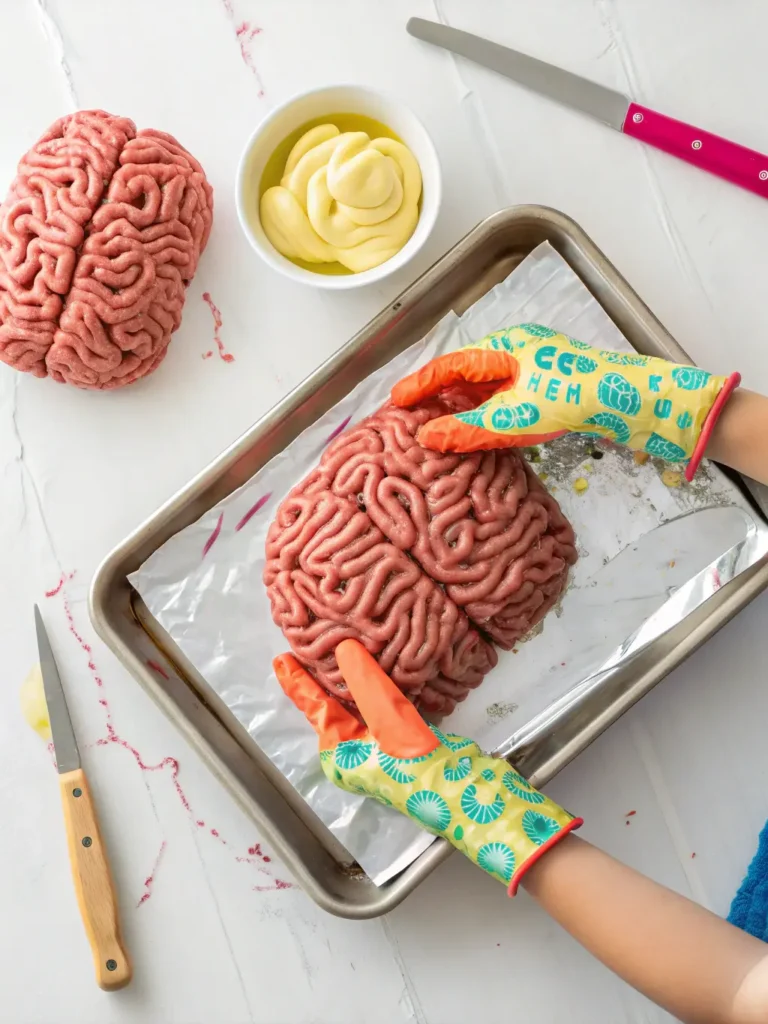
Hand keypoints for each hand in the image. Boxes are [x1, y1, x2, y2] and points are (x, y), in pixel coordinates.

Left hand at [274, 639, 580, 892]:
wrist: (476, 800)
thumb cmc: (425, 771)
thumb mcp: (391, 722)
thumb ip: (365, 683)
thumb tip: (342, 649)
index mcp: (341, 757)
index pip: (315, 710)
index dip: (298, 682)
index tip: (281, 659)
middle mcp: (355, 755)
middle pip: (334, 708)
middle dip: (324, 678)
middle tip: (312, 641)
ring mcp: (381, 750)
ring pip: (359, 707)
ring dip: (353, 681)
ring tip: (342, 647)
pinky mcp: (407, 743)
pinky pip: (384, 707)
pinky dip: (380, 687)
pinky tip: (381, 665)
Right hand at [392, 324, 739, 481]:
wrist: (628, 399)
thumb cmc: (571, 398)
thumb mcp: (514, 418)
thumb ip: (468, 428)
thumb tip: (427, 436)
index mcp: (504, 347)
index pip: (450, 364)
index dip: (420, 383)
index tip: (395, 399)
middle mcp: (516, 350)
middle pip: (464, 371)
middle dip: (436, 393)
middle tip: (409, 414)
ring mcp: (532, 364)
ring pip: (484, 383)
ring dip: (459, 403)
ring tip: (434, 424)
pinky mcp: (546, 382)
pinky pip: (503, 392)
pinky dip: (483, 408)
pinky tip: (475, 426)